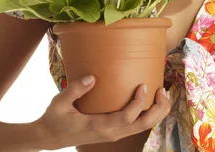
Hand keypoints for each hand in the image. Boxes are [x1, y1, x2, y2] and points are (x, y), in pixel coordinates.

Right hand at [35, 76, 170, 148]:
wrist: (50, 137)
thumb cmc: (55, 118)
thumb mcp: (59, 102)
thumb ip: (75, 89)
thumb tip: (92, 77)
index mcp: (98, 126)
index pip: (127, 118)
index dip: (139, 103)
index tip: (143, 85)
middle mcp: (111, 133)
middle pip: (142, 125)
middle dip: (157, 109)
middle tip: (163, 89)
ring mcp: (114, 134)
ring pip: (143, 127)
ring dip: (157, 112)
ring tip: (163, 94)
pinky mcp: (115, 132)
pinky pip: (137, 126)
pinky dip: (149, 114)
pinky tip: (152, 101)